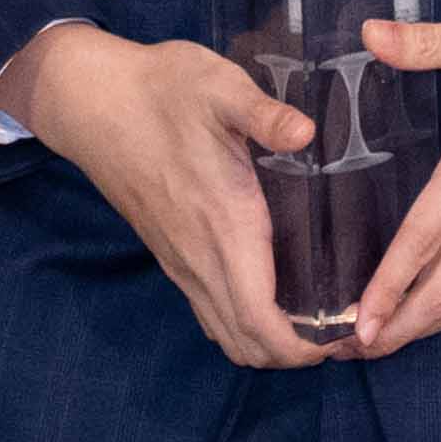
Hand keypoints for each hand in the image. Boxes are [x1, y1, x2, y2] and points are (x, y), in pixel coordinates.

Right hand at [3, 18, 324, 369]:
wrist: (95, 102)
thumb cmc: (161, 91)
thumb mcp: (218, 87)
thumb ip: (264, 114)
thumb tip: (307, 132)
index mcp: (224, 228)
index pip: (260, 322)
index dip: (302, 348)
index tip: (346, 336)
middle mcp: (200, 259)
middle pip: (246, 344)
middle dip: (296, 354)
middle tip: (344, 329)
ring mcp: (181, 262)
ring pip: (225, 333)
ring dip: (268, 343)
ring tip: (315, 320)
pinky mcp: (170, 254)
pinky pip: (210, 312)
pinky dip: (244, 324)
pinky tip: (272, 294)